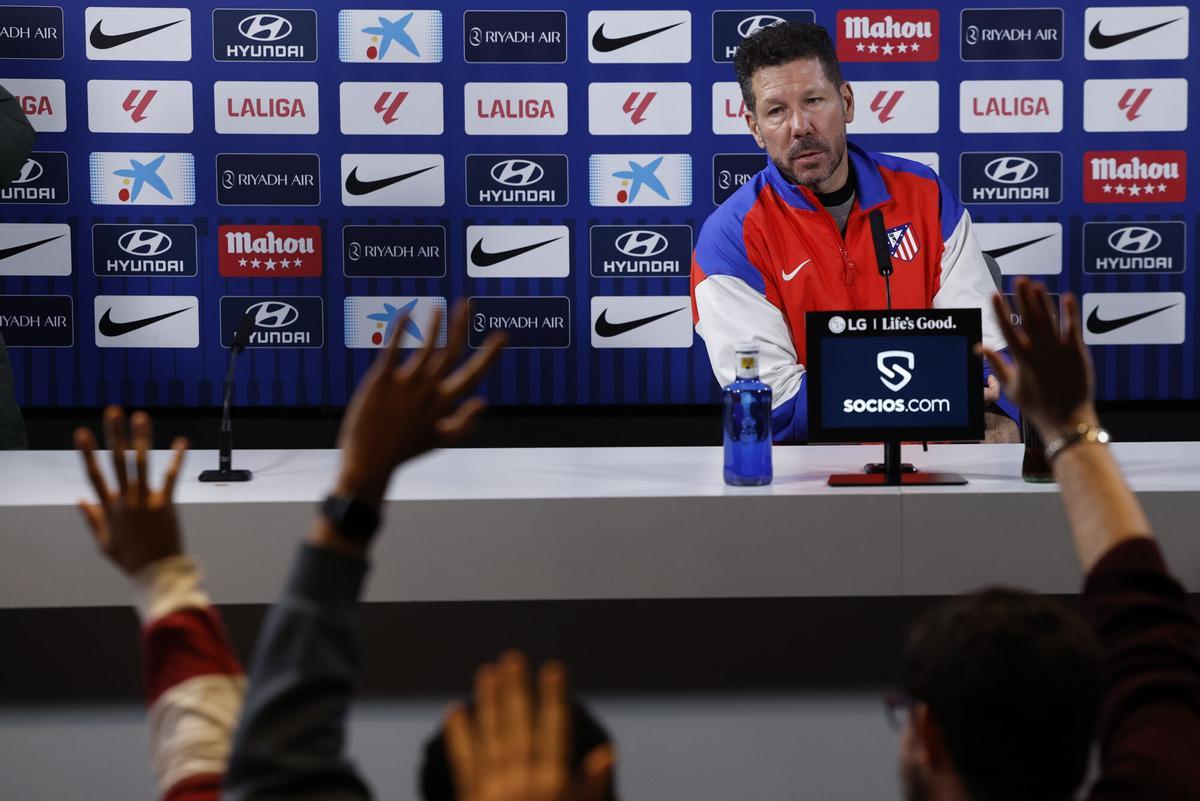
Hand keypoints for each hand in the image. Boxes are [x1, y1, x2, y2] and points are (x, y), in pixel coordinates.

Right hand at [75, 407, 187, 575]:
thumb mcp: (104, 542)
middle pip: (116, 461)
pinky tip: (182, 442)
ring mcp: (144, 501)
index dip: (88, 452)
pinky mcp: (164, 504)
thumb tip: (79, 499)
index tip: (82, 431)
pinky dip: (177, 459)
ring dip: (140, 439)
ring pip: (140, 464)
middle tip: (112, 411)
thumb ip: (91, 519)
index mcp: (109, 507)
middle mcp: (125, 500)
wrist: (156, 573)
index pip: (94, 474)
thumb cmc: (130, 559)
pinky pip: (171, 477)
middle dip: (113, 435)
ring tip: (140, 416)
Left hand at [334, 300, 503, 504]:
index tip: (502, 336)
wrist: (369, 462)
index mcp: (444, 403)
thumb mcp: (440, 440)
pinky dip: (400, 331)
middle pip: (450, 352)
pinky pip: (392, 351)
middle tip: (468, 302)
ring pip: (425, 347)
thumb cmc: (405, 450)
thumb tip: (484, 402)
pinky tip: (405, 313)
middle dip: (461, 326)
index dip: (489, 354)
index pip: (472, 374)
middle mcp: (428, 390)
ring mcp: (404, 385)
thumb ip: (464, 423)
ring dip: (434, 325)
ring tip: (440, 307)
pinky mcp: (380, 382)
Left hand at [445, 652, 614, 800]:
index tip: (553, 668)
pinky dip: (460, 736)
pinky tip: (456, 711)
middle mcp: (523, 784)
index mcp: (554, 786)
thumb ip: (592, 788)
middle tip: (512, 657)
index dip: (554, 698)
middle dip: (516, 690)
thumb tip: (608, 751)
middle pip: (518, 726)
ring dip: (488, 702)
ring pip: (491, 738)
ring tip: (486, 672)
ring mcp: (495, 792)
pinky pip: (464, 763)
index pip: (555, 732)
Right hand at [978, 278, 1096, 436]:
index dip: (1000, 310)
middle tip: (1019, 280)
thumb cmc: (1036, 405)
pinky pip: (1072, 328)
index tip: (994, 294)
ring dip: (1042, 301)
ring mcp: (1058, 351)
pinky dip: (1070, 313)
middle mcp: (1038, 351)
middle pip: (1028, 318)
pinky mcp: (1076, 353)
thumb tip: (980, 348)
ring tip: (1037, 284)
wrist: (1065, 418)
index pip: (1006, 328)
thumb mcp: (1010, 387)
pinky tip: (1068, 297)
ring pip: (1048, 320)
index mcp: (1020, 358)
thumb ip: (996, 364)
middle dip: (1023, 297)